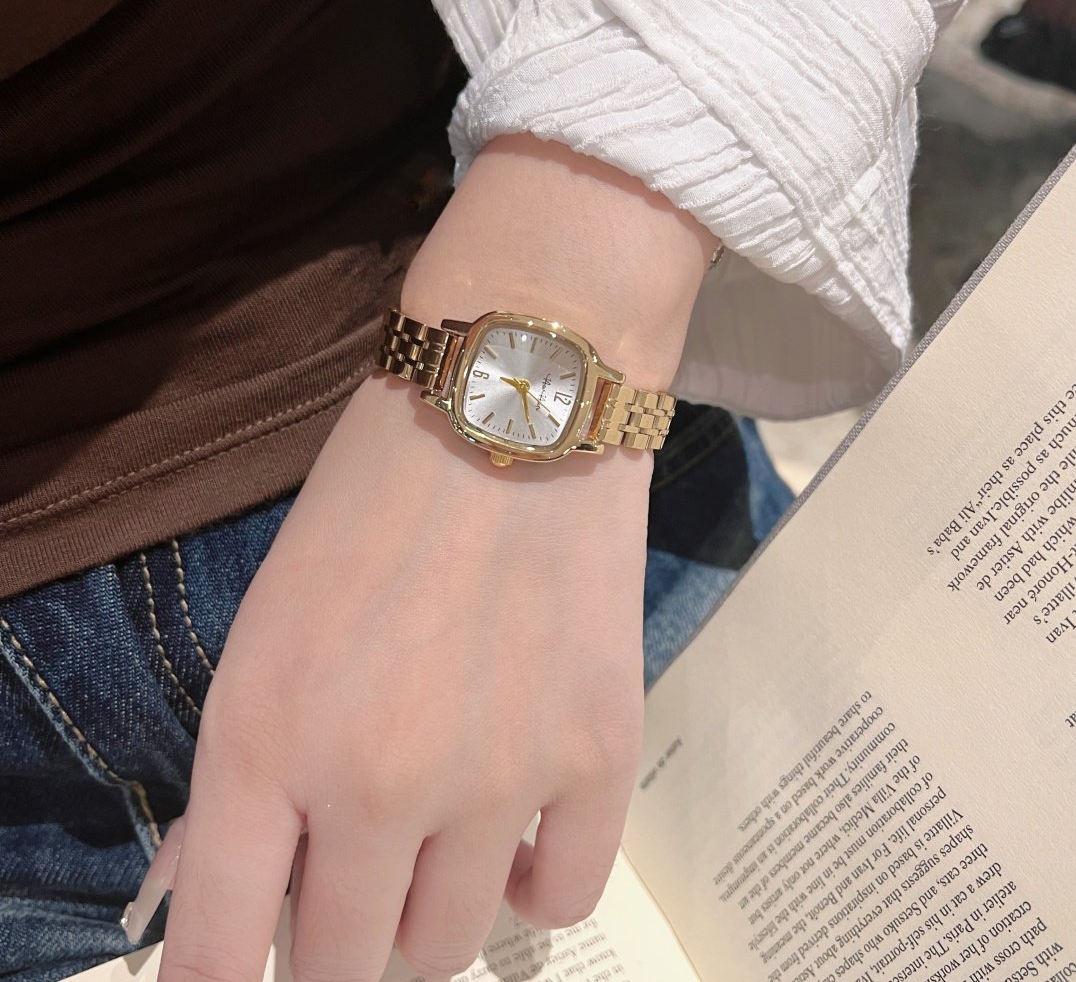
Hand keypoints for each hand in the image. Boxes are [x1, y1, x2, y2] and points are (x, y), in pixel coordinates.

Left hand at [158, 132, 712, 981]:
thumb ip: (252, 770)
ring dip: (428, 910)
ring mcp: (500, 776)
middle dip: (335, 939)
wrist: (509, 406)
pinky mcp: (600, 752)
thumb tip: (248, 881)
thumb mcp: (267, 630)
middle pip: (346, 968)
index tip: (247, 975)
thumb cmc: (369, 500)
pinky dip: (528, 884)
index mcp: (266, 739)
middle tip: (350, 879)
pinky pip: (564, 897)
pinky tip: (515, 834)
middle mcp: (378, 782)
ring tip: (438, 837)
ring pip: (452, 947)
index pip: (219, 951)